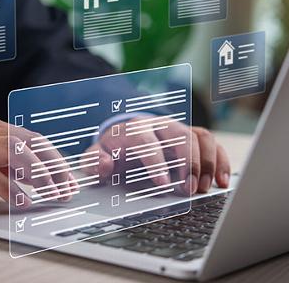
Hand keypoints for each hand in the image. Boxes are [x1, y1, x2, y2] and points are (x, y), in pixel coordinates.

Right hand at [0, 115, 78, 209]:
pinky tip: (22, 201)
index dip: (55, 160)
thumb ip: (6, 164)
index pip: (33, 139)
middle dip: (53, 167)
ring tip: (52, 193)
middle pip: (29, 143)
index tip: (69, 181)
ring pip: (12, 150)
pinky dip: (9, 187)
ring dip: (37, 173)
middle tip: (67, 189)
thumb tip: (41, 175)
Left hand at [83, 118, 229, 194]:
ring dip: (207, 163)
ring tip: (204, 188)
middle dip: (187, 163)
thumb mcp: (98, 154)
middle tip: (188, 190)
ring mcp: (179, 129)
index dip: (155, 162)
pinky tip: (222, 181)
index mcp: (135, 129)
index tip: (163, 184)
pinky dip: (221, 161)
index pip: (146, 140)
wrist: (128, 133)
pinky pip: (213, 143)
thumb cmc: (115, 148)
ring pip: (200, 137)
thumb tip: (105, 165)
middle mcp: (160, 125)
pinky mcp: (193, 137)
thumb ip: (94, 160)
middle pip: (180, 136)